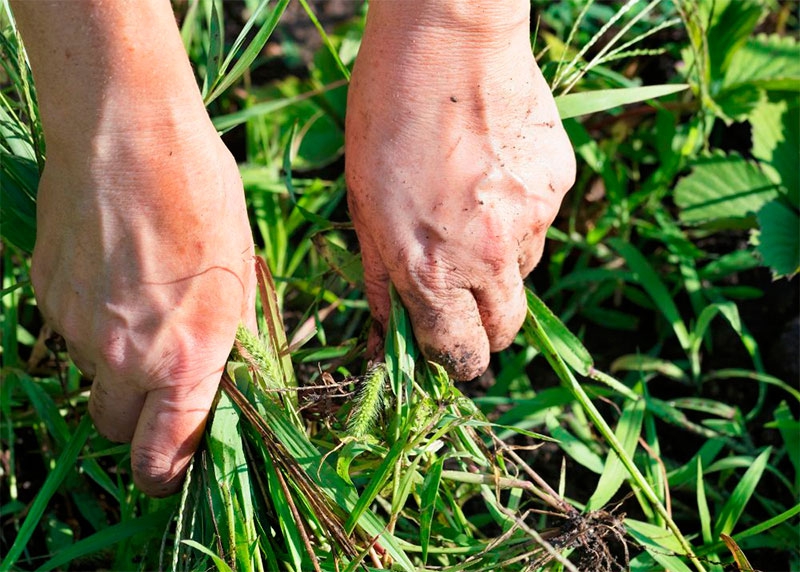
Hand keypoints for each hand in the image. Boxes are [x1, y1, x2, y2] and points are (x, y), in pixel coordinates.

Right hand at [32, 119, 254, 496]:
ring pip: (92, 376)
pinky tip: (113, 273)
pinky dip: (92, 321)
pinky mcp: (46, 295)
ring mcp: (77, 327)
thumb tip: (222, 378)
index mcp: (186, 356)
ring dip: (115, 363)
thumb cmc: (202, 197)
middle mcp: (124, 355)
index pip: (165, 454)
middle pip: (116, 429)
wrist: (127, 134)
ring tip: (143, 302)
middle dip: (138, 421)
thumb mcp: (240, 273)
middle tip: (161, 385)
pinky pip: (71, 331)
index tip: (173, 469)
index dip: (168, 474)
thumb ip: (228, 339)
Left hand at [345, 2, 574, 379]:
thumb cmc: (386, 117)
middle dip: (485, 328)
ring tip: (469, 207)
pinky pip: (540, 221)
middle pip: (505, 330)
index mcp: (431, 270)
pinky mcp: (558, 185)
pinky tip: (492, 172)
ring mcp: (532, 220)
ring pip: (523, 272)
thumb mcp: (362, 205)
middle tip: (463, 298)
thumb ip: (381, 278)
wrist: (448, 39)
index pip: (459, 353)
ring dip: (499, 262)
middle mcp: (489, 257)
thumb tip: (386, 335)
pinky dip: (518, 214)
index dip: (455, 361)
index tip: (450, 352)